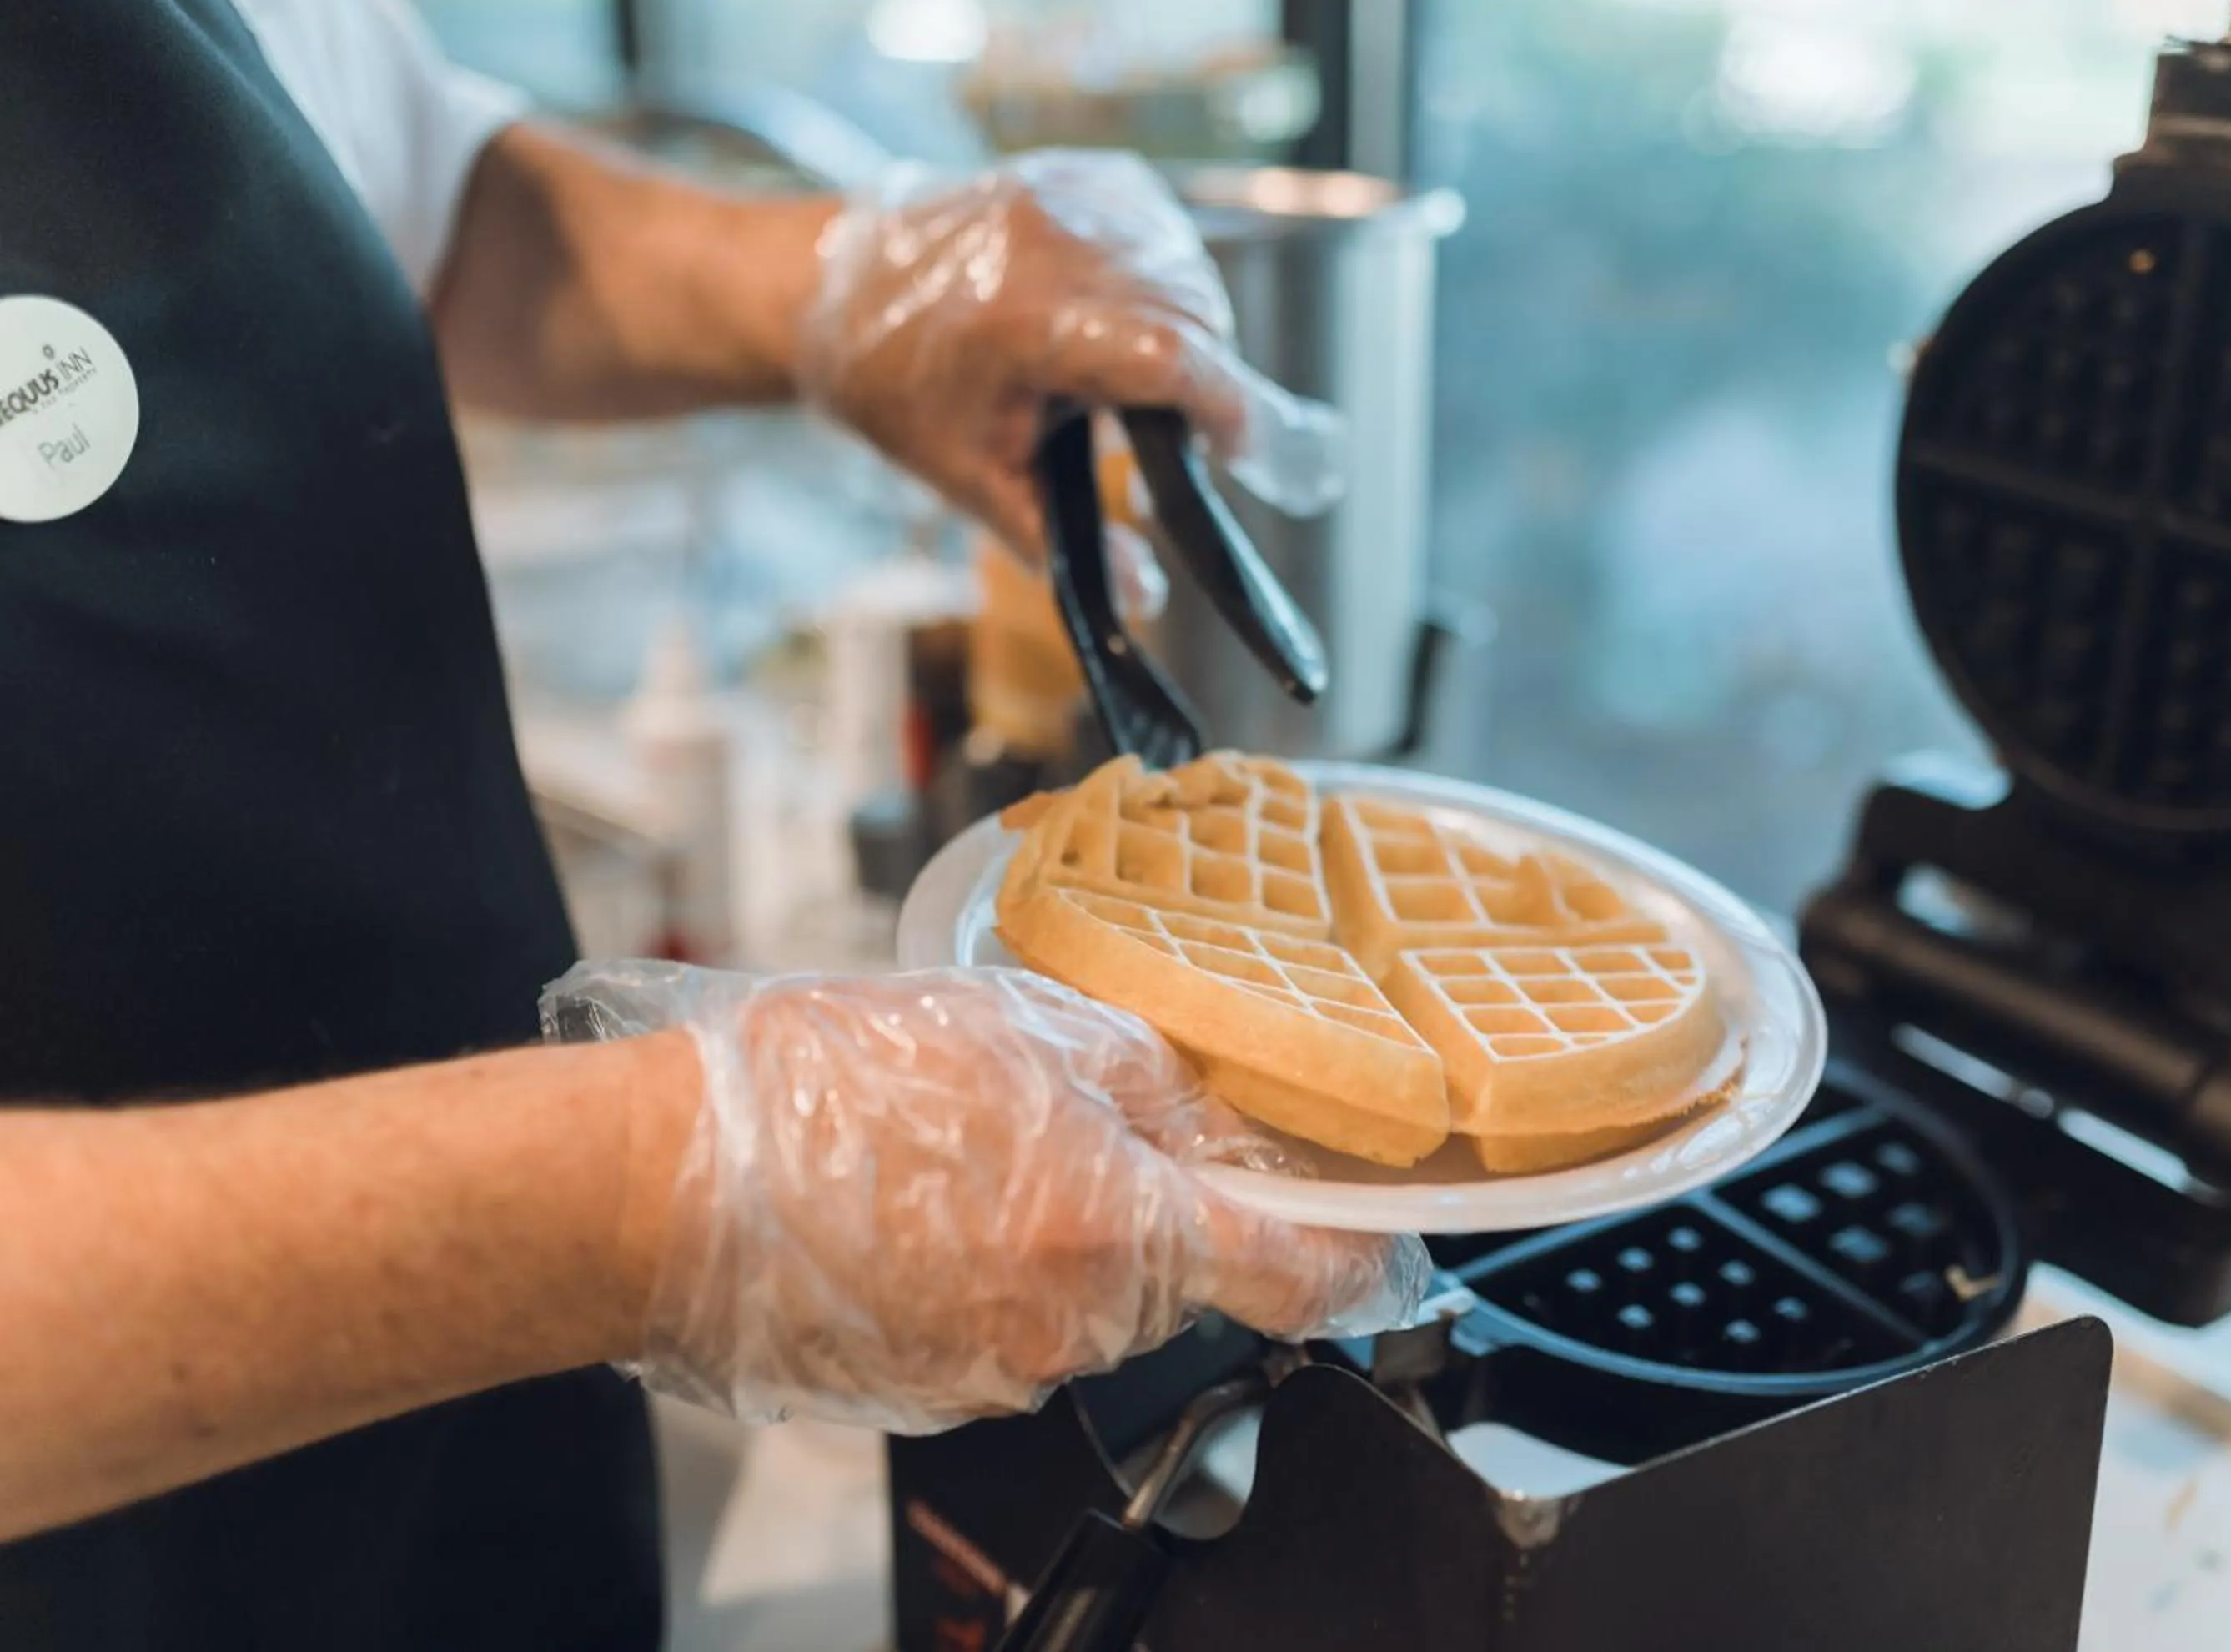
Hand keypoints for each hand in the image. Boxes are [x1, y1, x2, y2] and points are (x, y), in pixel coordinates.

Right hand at [545, 963, 1425, 1432]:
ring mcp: (1000, 1371)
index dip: (1355, 1257)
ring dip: (1047, 1229)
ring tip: (947, 1153)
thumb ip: (1139, 1072)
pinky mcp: (932, 1393)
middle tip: (1056, 1118)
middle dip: (1140, 1198)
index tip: (1376, 1243)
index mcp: (1121, 1232)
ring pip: (1079, 1297)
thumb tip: (1199, 1105)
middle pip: (1173, 1273)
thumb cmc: (821, 1098)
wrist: (662, 1190)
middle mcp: (1076, 1326)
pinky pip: (1000, 1326)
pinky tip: (905, 1206)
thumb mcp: (1013, 1028)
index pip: (1300, 1276)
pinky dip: (977, 1271)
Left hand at [797, 150, 1343, 563]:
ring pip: (1189, 273)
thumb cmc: (894, 386)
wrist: (831, 290)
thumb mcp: (970, 478)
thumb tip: (1147, 600)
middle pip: (1195, 316)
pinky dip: (1167, 283)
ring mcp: (1070, 199)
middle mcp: (1057, 246)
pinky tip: (1125, 319)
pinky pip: (1166, 234)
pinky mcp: (1080, 177)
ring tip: (1134, 381)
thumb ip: (1061, 542)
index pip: (1172, 355)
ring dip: (1190, 333)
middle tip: (1173, 438)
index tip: (1238, 455)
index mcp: (1029, 324)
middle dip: (1205, 384)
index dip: (1227, 409)